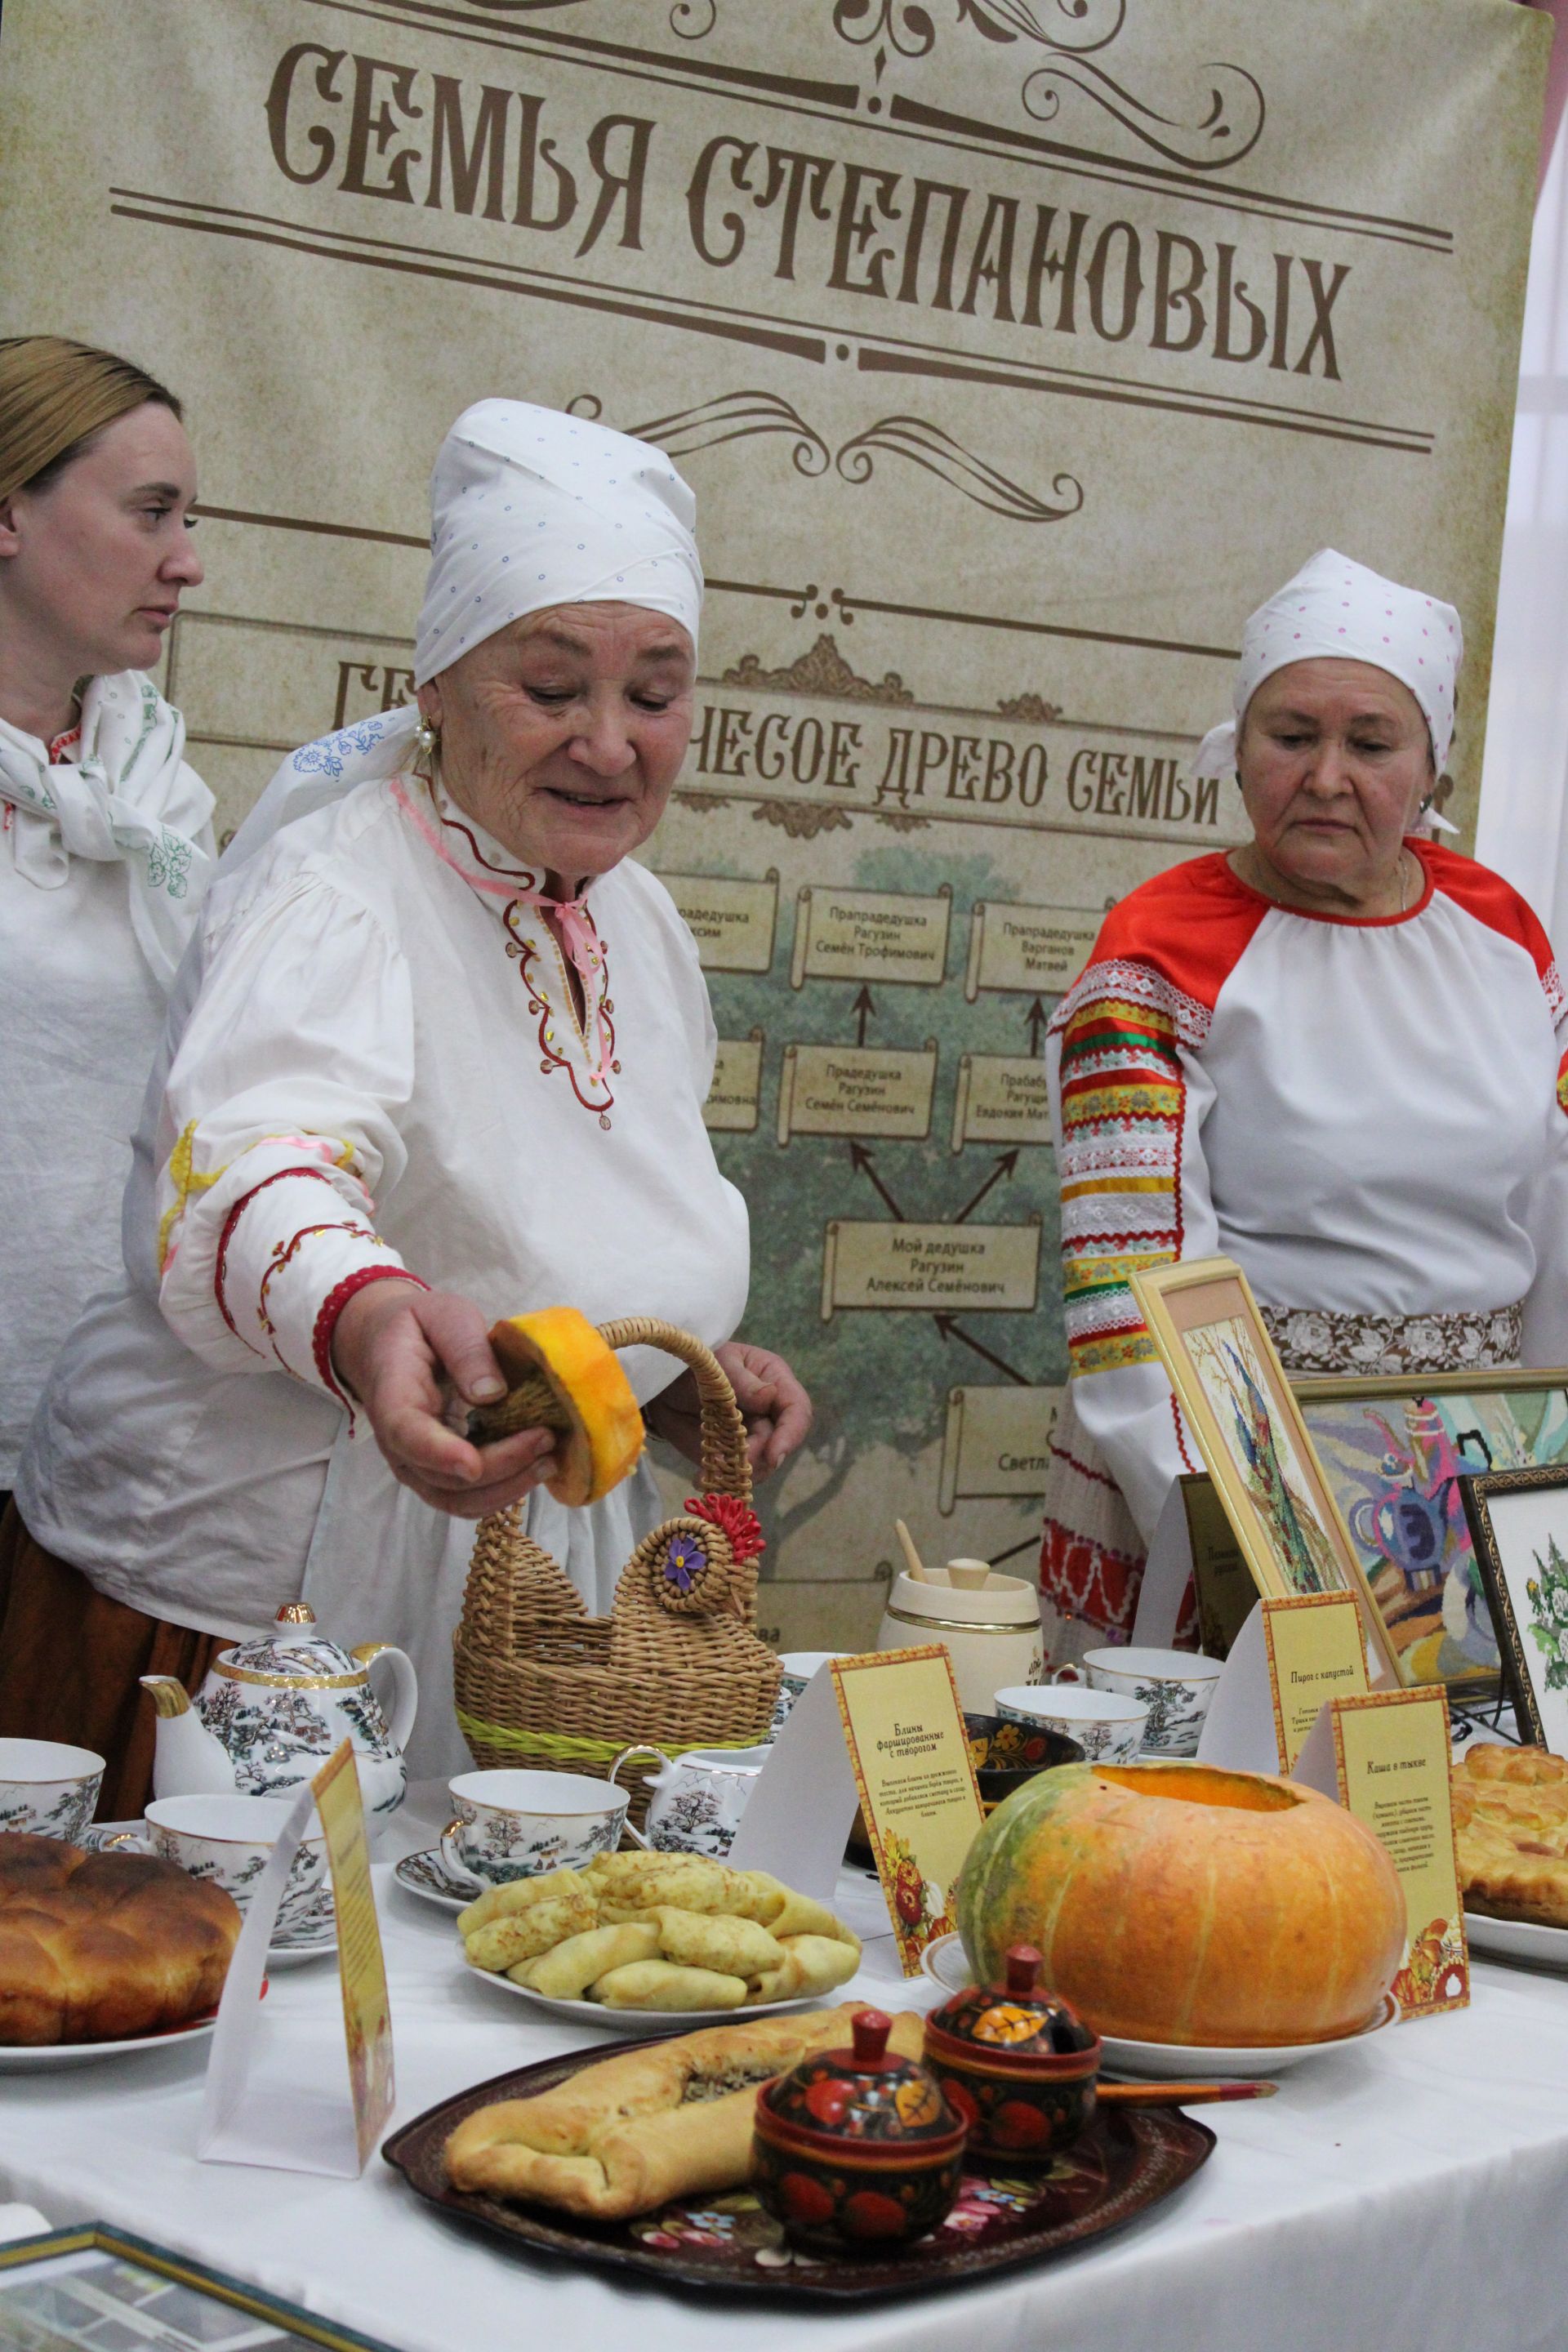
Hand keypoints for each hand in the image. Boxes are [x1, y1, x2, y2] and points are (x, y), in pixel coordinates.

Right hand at [330, 1280, 555, 1517]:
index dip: (439, 1454)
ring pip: (458, 1500)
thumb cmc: (418, 1326)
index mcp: (393, 1397)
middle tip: (546, 1437)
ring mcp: (418, 1464)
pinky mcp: (441, 1472)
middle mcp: (399, 1443)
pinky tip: (537, 1466)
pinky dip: (505, 1490)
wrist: (388, 1343)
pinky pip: (470, 1498)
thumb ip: (465, 1348)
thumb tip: (493, 1393)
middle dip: (500, 1466)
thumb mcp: (443, 1316)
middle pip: (443, 1478)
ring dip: (507, 1489)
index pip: (407, 1435)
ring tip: (549, 1459)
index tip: (473, 1463)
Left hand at [646, 1340, 812, 1478]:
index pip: (797, 1410)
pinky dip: (720, 1479)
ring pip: (761, 1464)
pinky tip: (700, 1477)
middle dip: (759, 1456)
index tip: (775, 1454)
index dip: (791, 1434)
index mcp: (774, 1381)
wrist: (663, 1386)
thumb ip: (742, 1380)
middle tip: (730, 1462)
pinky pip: (735, 1474)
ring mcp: (751, 1436)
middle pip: (780, 1443)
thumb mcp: (717, 1364)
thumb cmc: (695, 1363)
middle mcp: (769, 1412)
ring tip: (710, 1465)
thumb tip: (769, 1396)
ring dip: (739, 1471)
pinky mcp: (732, 1455)